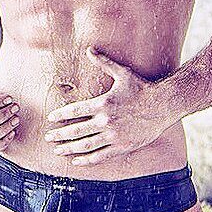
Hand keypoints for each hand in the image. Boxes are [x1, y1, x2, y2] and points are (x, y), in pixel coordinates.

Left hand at [44, 47, 172, 165]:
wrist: (163, 105)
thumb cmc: (142, 87)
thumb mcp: (122, 73)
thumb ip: (103, 62)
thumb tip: (89, 49)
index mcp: (103, 103)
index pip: (75, 111)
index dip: (61, 115)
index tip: (51, 119)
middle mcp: (106, 121)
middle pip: (77, 130)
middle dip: (60, 134)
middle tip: (48, 137)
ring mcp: (114, 136)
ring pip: (86, 145)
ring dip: (69, 149)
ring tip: (58, 150)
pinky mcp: (122, 146)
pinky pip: (101, 156)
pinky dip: (87, 160)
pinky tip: (76, 161)